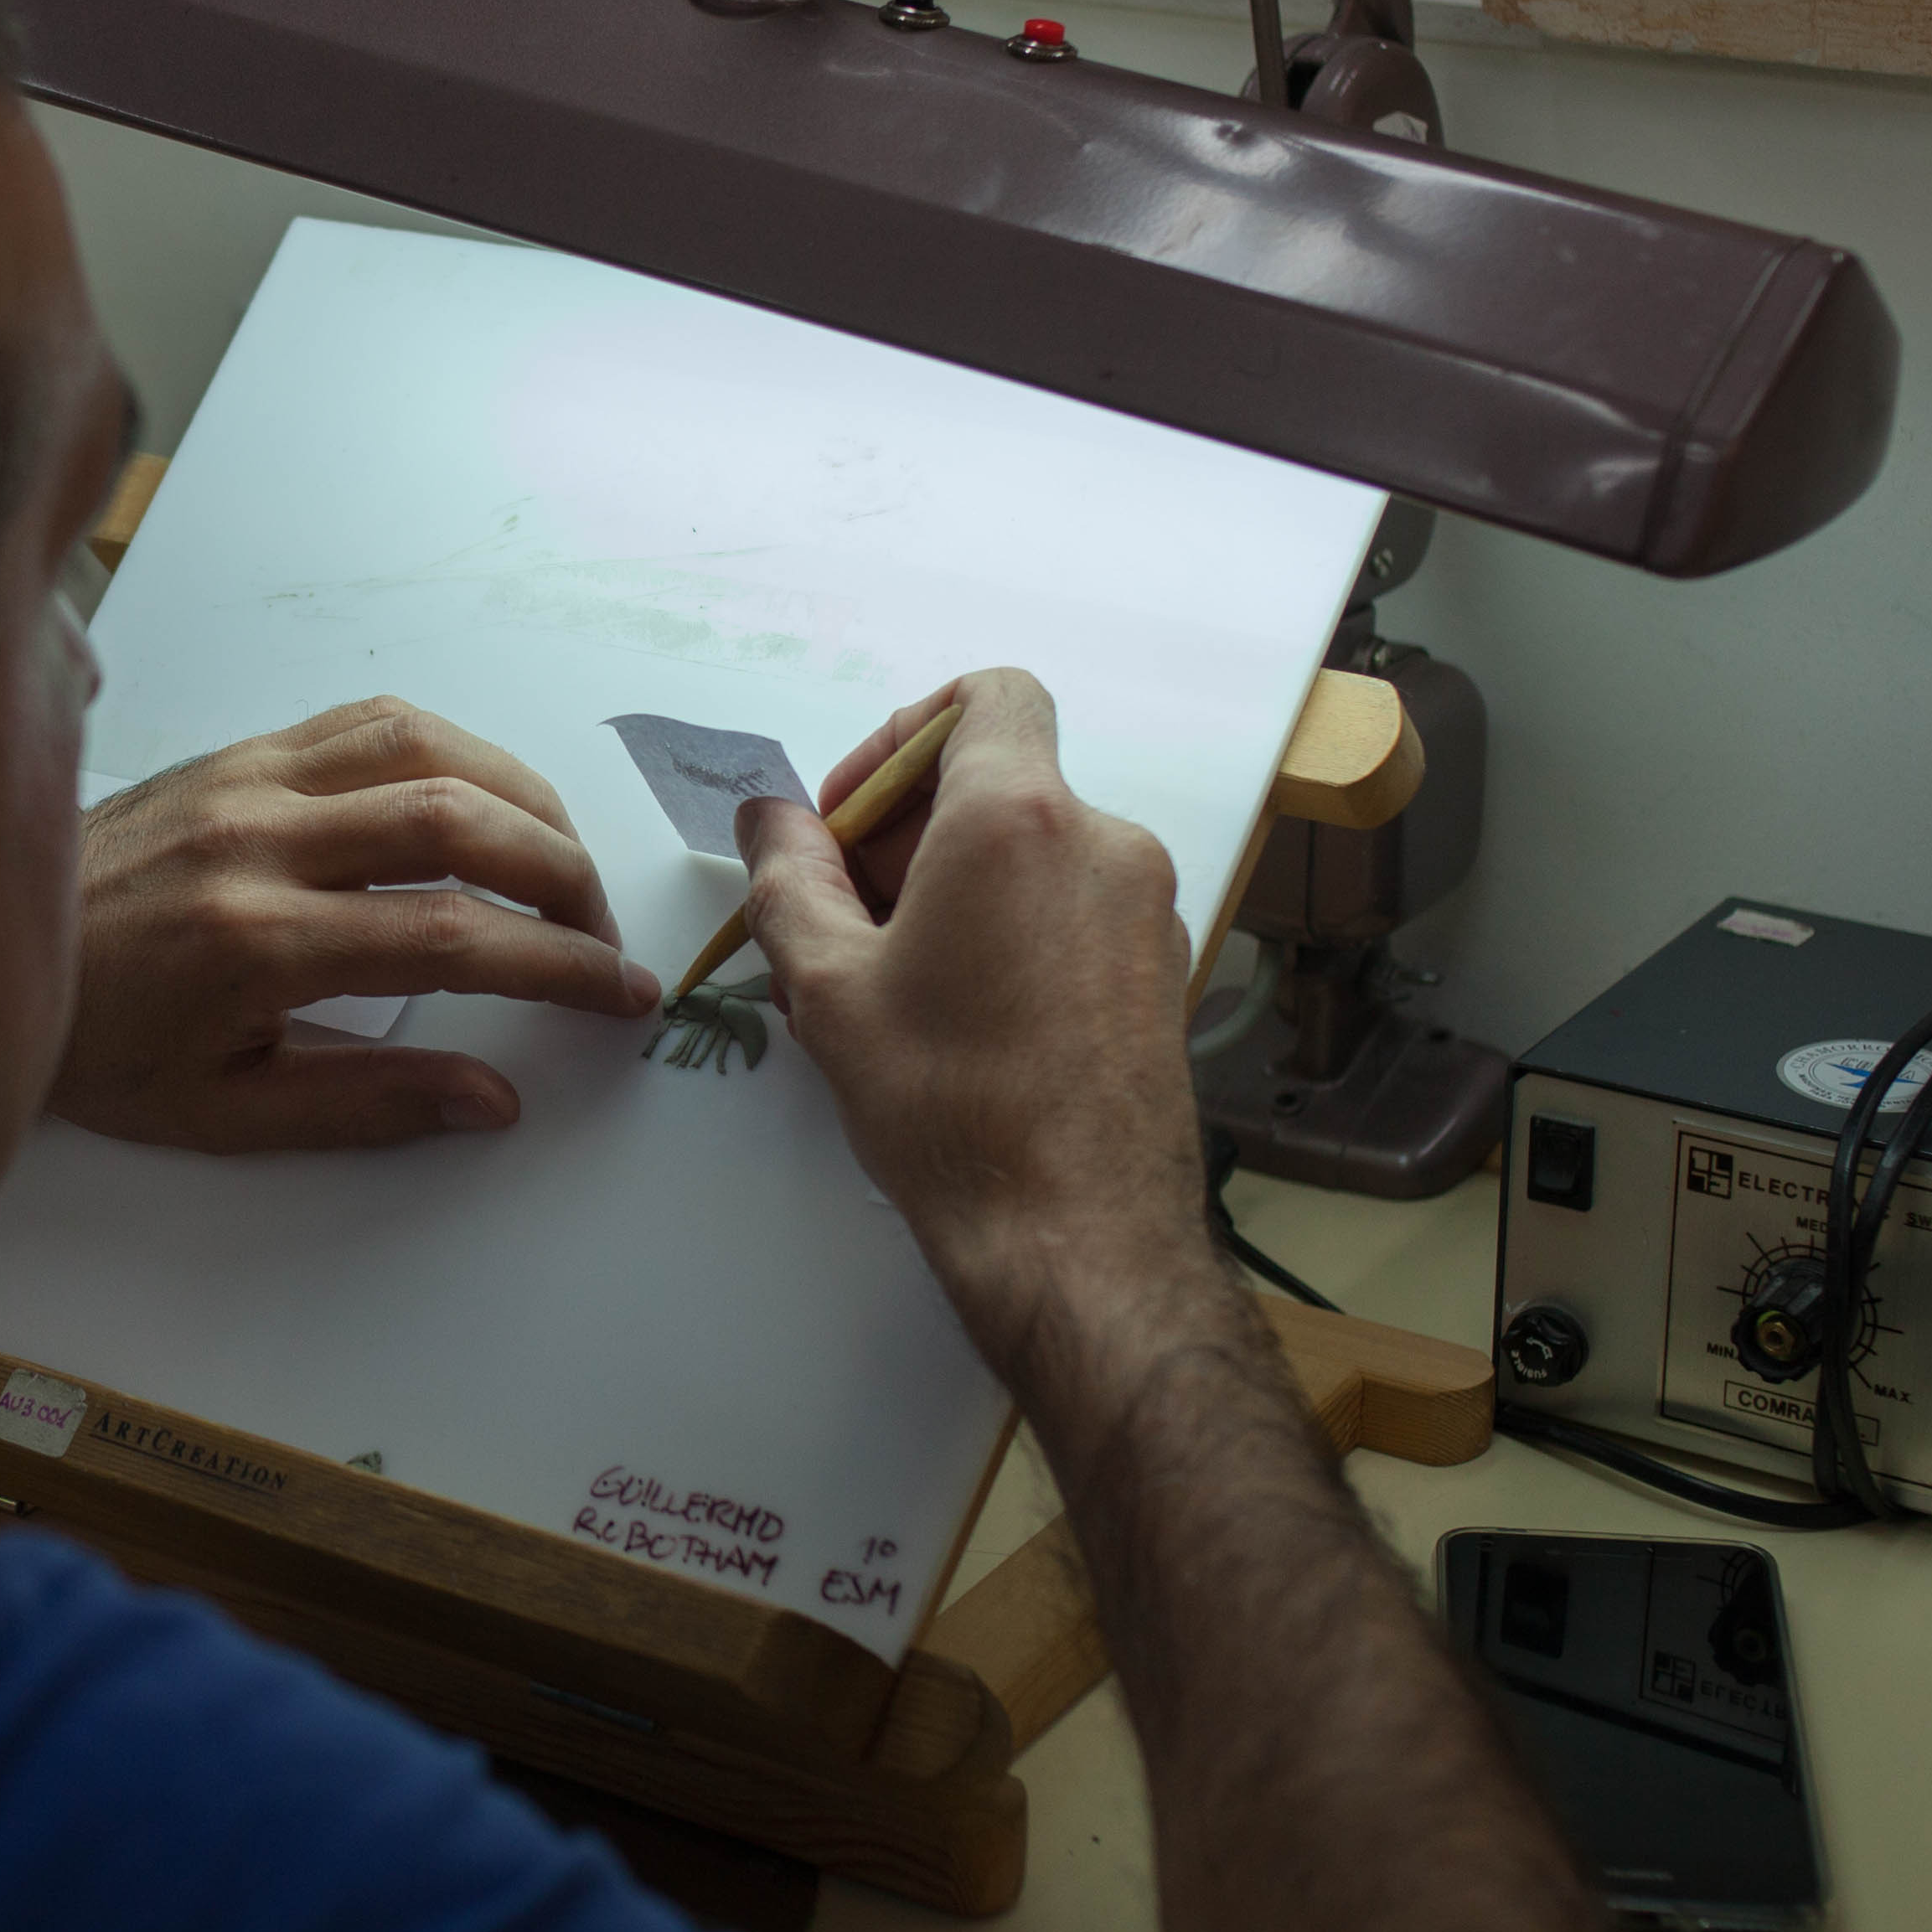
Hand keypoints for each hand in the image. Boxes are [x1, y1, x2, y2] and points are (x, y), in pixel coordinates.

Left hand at [52, 697, 658, 1153]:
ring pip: (426, 749)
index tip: (622, 997)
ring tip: (560, 867)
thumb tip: (497, 1098)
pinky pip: (369, 721)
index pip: (451, 938)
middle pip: (458, 822)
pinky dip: (449, 751)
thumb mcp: (223, 1113)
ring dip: (522, 799)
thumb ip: (368, 1105)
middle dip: (562, 877)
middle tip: (600, 937)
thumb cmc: (97, 1052)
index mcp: (253, 942)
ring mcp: (245, 779)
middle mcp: (256, 840)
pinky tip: (484, 800)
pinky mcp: (236, 752)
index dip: (558, 966)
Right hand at [733, 670, 1219, 1366]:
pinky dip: (1008, 932)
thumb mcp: (828, 985)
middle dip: (906, 830)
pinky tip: (954, 1019)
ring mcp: (1144, 909)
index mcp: (1018, 819)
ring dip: (951, 889)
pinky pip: (1070, 911)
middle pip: (998, 780)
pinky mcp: (1161, 971)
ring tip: (886, 984)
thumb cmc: (950, 1107)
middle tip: (839, 917)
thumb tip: (771, 820)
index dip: (903, 735)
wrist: (1077, 1236)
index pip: (986, 695)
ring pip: (1031, 853)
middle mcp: (1101, 843)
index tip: (850, 819)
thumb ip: (789, 877)